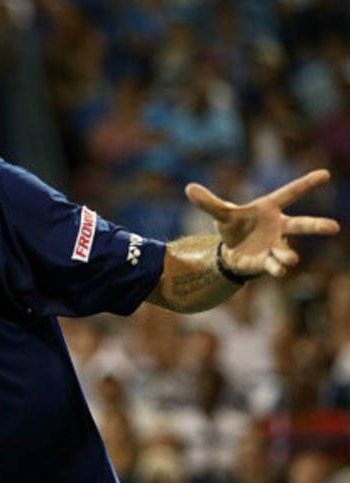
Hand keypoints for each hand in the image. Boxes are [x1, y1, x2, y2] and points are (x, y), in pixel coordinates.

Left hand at [185, 169, 339, 277]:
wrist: (232, 252)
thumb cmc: (234, 227)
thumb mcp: (221, 214)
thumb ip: (208, 203)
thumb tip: (188, 187)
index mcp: (270, 209)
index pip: (290, 193)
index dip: (306, 184)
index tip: (325, 173)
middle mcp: (279, 227)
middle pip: (301, 224)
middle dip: (317, 226)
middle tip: (334, 227)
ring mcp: (276, 246)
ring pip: (288, 249)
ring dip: (288, 255)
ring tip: (289, 260)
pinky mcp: (268, 262)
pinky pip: (274, 265)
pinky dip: (275, 267)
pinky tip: (278, 270)